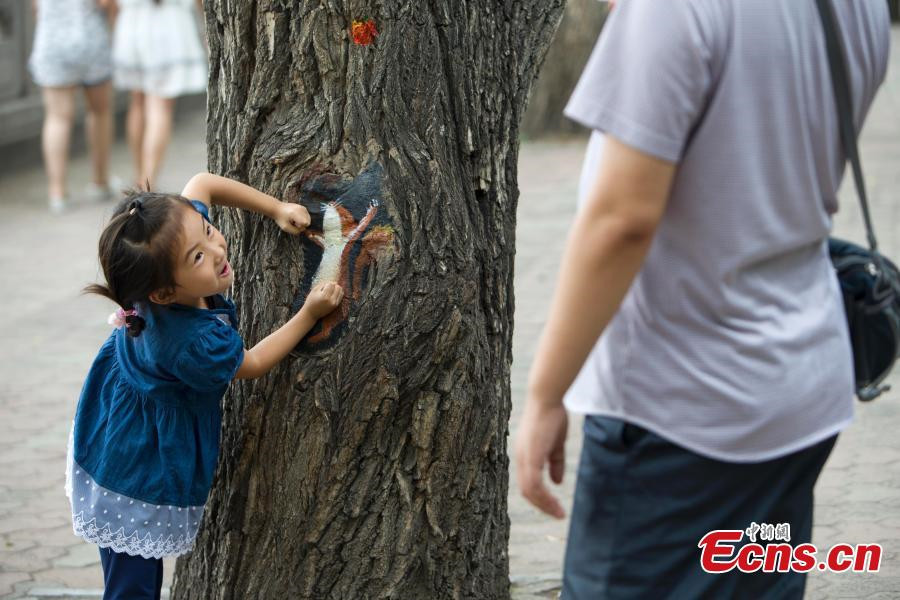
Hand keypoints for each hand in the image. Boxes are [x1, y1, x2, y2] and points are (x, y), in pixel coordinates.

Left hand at [274, 202, 310, 233]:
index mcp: (295, 214)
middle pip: (308, 221)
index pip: (306, 223)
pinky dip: (303, 217)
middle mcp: (300, 209)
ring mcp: (302, 207)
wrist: (277, 208)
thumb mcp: (285, 227)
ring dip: (303, 221)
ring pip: (308, 218)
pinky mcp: (302, 207)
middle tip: (294, 222)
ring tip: (295, 219)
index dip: (301, 226)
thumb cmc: (280, 218)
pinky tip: (296, 217)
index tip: (294, 225)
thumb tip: (302, 230)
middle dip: (303, 224)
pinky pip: (307, 215)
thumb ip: (295, 231)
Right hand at [302, 282, 342, 318]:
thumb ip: (323, 284)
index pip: (331, 284)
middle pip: (338, 287)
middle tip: (328, 287)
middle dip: (334, 285)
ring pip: (341, 291)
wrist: (311, 313)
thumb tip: (334, 282)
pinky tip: (332, 293)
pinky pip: (341, 296)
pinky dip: (338, 293)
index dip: (328, 283)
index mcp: (324, 296)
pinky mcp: (336, 306)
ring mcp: (334, 304)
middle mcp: (330, 300)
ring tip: (330, 290)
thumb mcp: (314, 290)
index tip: (324, 286)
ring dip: (337, 288)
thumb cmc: (311, 301)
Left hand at [514, 397, 568, 518]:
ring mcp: (524, 457)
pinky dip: (544, 496)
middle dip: (542, 505)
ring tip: (559, 513)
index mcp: (525, 455)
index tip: (555, 507)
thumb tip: (557, 482)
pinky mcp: (531, 455)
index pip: (528, 483)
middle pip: (526, 491)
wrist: (547, 398)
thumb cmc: (552, 416)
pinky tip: (555, 501)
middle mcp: (521, 458)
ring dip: (544, 504)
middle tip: (558, 514)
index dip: (540, 497)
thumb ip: (555, 463)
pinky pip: (534, 482)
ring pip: (529, 490)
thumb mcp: (556, 444)